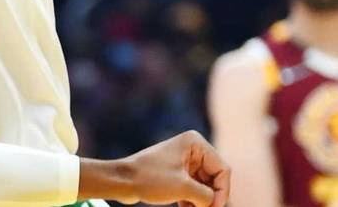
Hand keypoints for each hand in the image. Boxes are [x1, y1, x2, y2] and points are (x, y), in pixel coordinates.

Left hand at [110, 131, 230, 206]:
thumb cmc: (149, 179)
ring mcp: (184, 161)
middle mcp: (191, 149)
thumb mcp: (184, 188)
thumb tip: (218, 204)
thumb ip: (208, 197)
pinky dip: (193, 201)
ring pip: (204, 186)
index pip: (223, 170)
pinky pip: (193, 188)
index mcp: (195, 143)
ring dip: (202, 201)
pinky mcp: (176, 173)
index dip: (222, 192)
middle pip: (215, 178)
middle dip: (211, 198)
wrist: (120, 180)